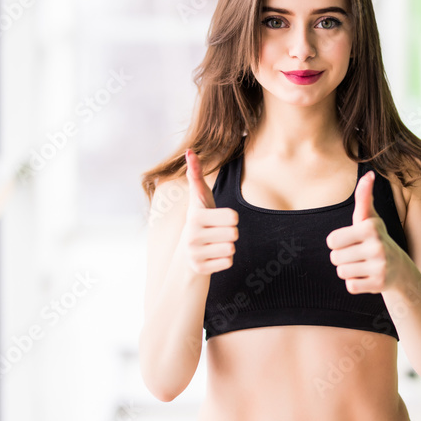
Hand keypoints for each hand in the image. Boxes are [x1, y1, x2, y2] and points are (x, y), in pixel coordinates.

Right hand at [182, 149, 238, 274]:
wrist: (186, 253)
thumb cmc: (200, 220)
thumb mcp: (199, 198)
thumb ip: (195, 174)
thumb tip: (189, 151)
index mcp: (195, 216)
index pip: (233, 217)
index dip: (230, 218)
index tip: (218, 219)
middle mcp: (192, 236)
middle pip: (234, 234)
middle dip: (229, 233)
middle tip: (216, 233)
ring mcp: (194, 254)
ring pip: (231, 249)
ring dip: (227, 247)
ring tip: (214, 244)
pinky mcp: (200, 269)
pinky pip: (228, 263)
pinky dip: (223, 260)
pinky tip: (212, 256)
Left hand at [325, 170, 405, 293]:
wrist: (398, 268)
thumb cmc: (375, 238)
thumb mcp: (369, 218)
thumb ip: (364, 196)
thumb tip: (369, 174)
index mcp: (370, 228)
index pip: (331, 240)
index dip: (338, 242)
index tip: (353, 240)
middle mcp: (377, 246)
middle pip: (335, 258)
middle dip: (343, 257)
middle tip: (359, 254)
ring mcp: (379, 267)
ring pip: (342, 272)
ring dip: (349, 270)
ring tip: (363, 265)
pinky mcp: (379, 285)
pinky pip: (351, 286)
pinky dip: (356, 283)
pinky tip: (368, 277)